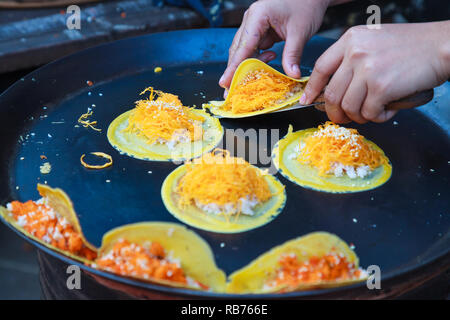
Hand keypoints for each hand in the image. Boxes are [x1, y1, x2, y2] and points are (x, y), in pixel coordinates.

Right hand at [219, 0, 331, 96]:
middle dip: (235, 70)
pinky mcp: (260, 30)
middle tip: (230, 90)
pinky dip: (259, 58)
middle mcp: (251, 19)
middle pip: (238, 49)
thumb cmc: (306, 5)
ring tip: (254, 78)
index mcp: (257, 16)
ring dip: (249, 65)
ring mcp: (253, 24)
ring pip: (245, 50)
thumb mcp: (300, 32)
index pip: (243, 46)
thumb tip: (292, 75)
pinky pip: (254, 48)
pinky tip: (271, 58)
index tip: (224, 82)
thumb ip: (292, 54)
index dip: (234, 67)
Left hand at [302, 22, 449, 122]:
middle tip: (345, 118)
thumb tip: (335, 89)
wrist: (441, 46)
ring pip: (349, 107)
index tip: (307, 101)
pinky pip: (368, 113)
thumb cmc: (411, 47)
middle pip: (331, 94)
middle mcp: (355, 52)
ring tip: (374, 112)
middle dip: (336, 112)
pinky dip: (378, 117)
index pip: (320, 68)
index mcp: (350, 39)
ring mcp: (367, 69)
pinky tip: (388, 109)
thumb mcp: (374, 42)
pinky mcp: (381, 86)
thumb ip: (352, 60)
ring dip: (360, 116)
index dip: (312, 89)